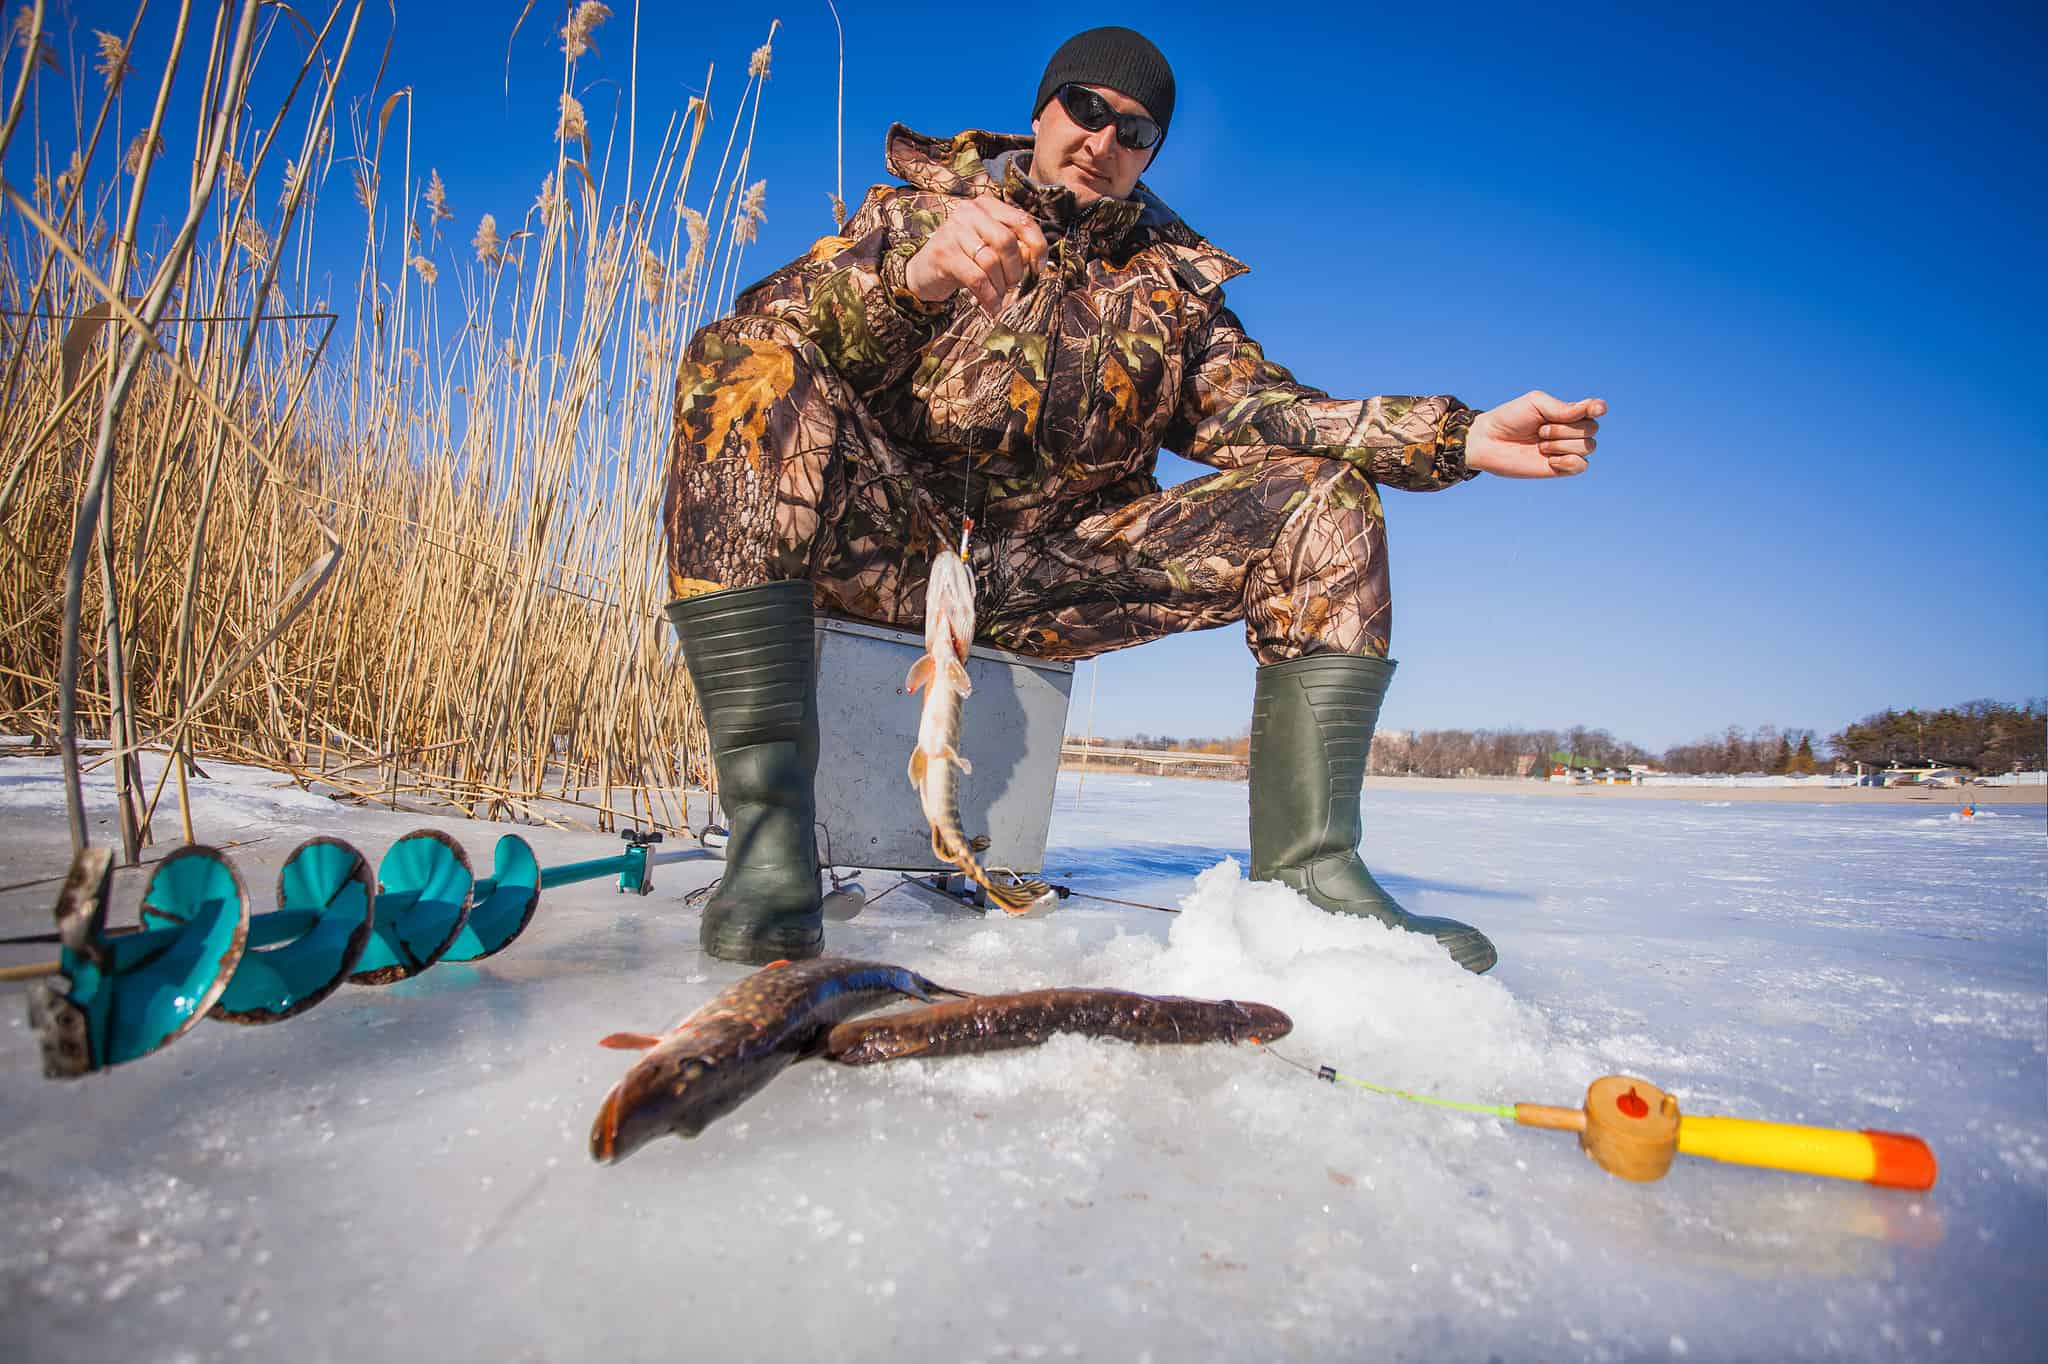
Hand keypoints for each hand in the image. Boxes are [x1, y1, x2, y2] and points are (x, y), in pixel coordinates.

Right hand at [904, 194, 1049, 315]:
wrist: (924, 271)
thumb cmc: (964, 258)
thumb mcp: (988, 245)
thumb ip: (1011, 246)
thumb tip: (1035, 262)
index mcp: (986, 205)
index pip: (1022, 220)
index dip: (1037, 245)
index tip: (1039, 267)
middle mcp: (969, 212)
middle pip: (1006, 241)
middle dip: (1016, 269)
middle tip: (1014, 286)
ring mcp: (953, 231)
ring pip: (991, 262)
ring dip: (1001, 286)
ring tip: (1002, 298)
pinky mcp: (944, 254)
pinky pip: (976, 278)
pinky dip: (989, 297)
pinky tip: (993, 306)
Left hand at [1465, 391, 1606, 478]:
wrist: (1488, 442)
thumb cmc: (1509, 418)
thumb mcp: (1536, 403)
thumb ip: (1563, 407)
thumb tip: (1593, 410)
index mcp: (1566, 412)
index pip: (1594, 409)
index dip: (1597, 408)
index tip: (1594, 408)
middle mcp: (1570, 431)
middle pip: (1592, 429)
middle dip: (1565, 428)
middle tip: (1540, 430)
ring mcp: (1565, 450)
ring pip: (1588, 447)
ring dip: (1562, 444)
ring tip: (1539, 444)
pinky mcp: (1560, 469)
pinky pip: (1581, 466)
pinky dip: (1568, 461)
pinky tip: (1550, 460)